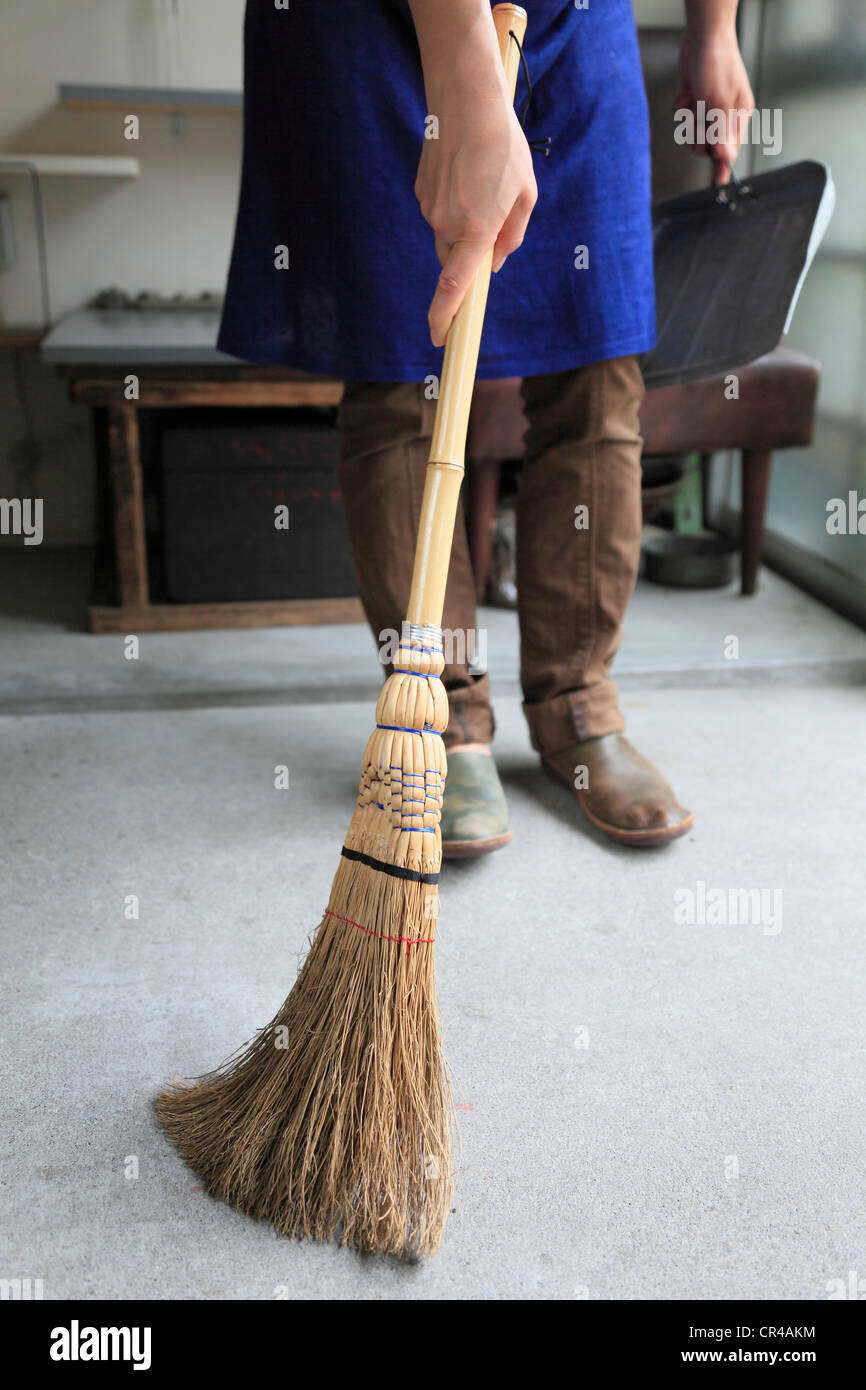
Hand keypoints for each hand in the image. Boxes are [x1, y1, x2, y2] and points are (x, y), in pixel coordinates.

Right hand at [411, 4, 536, 345]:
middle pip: (455, 261)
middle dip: (471, 254)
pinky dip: (452, 204)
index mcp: (475, 230)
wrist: (465, 99)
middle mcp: (447, 225)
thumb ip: (512, 235)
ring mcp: (429, 209)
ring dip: (464, 223)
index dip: (445, 317)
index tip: (440, 339)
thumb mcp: (525, 193)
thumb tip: (496, 262)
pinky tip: (464, 174)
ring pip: (447, 236)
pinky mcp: (420, 193)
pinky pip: (438, 213)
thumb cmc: (503, 145)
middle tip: (493, 217)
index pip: (454, 287)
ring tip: (481, 183)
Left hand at [675, 20, 754, 184]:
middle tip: (699, 121)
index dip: (723, 166)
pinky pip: (683, 117)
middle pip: (707, 145)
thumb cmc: (717, 64)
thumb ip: (721, 132)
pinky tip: (688, 92)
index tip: (718, 184)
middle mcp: (725, 114)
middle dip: (698, 136)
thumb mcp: (718, 102)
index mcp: (739, 116)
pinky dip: (682, 106)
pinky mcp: (694, 101)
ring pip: (692, 133)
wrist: (703, 36)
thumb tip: (725, 157)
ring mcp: (708, 108)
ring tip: (693, 103)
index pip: (730, 149)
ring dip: (688, 121)